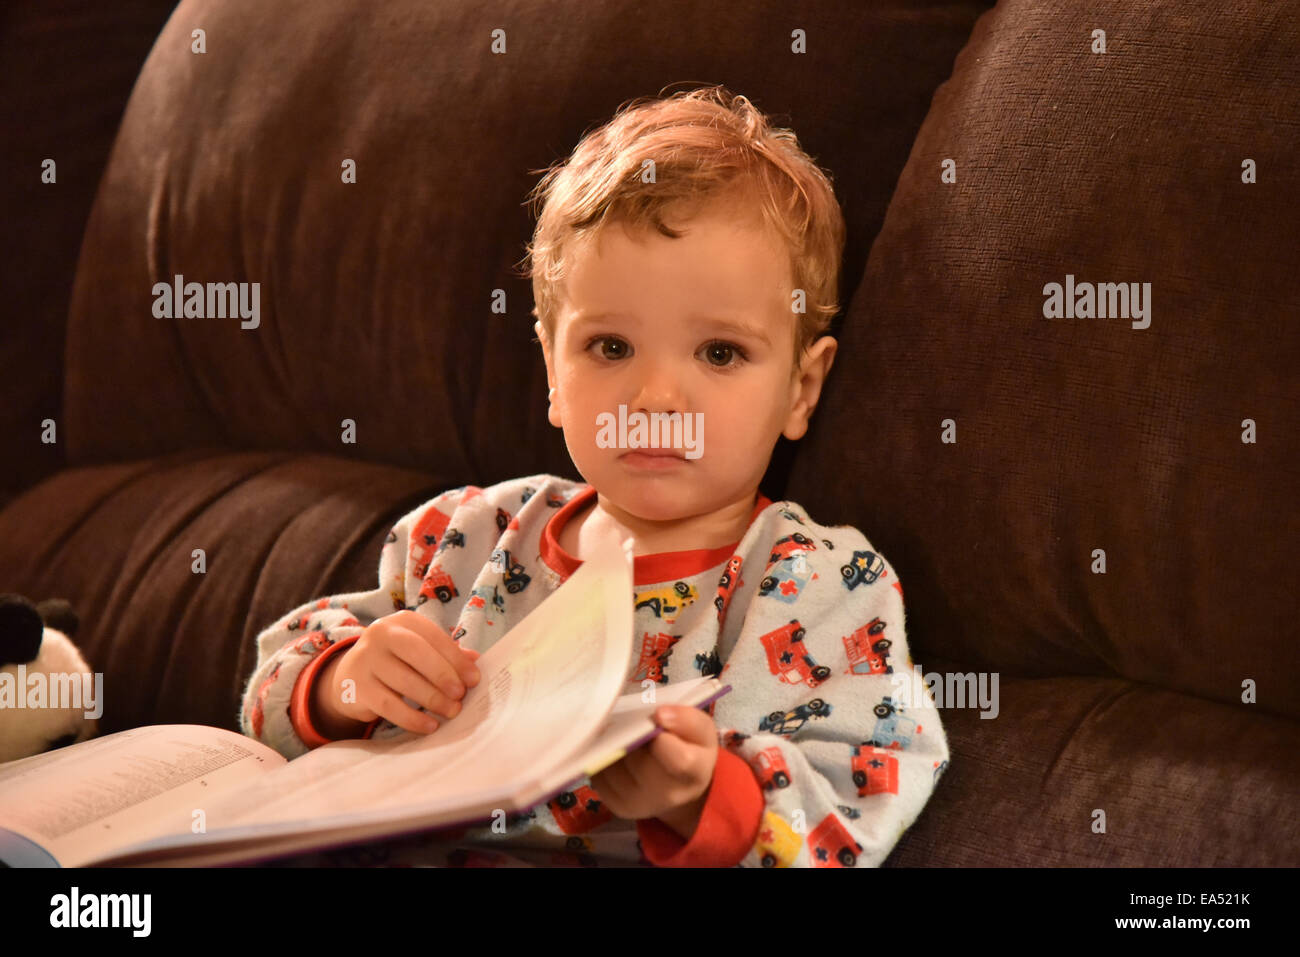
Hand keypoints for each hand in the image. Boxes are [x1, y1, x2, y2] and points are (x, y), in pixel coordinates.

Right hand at [315, 610, 480, 735]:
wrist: (349, 677)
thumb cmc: (396, 661)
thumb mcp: (419, 650)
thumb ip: (445, 653)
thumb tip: (475, 660)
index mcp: (403, 621)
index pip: (433, 636)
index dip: (456, 658)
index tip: (474, 679)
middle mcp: (381, 634)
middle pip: (417, 653)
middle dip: (443, 675)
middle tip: (460, 696)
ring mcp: (365, 659)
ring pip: (404, 681)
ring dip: (432, 699)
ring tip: (451, 712)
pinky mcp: (356, 687)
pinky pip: (389, 706)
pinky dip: (412, 718)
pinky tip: (429, 726)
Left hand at [591, 705, 718, 837]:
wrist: (681, 786)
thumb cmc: (692, 750)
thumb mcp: (702, 731)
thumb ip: (688, 720)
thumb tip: (660, 714)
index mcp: (693, 773)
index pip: (677, 758)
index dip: (662, 735)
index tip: (656, 716)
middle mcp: (667, 795)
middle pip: (636, 758)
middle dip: (630, 734)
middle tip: (635, 721)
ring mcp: (640, 804)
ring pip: (613, 763)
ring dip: (613, 743)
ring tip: (625, 734)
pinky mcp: (619, 807)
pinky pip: (600, 774)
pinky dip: (603, 757)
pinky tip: (616, 749)